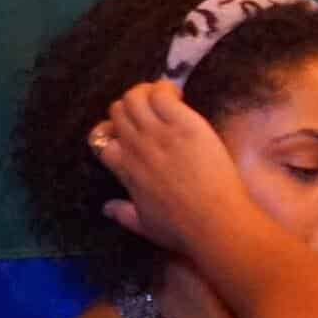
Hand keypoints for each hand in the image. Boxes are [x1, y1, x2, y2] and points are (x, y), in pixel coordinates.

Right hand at [88, 81, 258, 251]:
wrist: (215, 221)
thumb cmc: (183, 228)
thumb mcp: (145, 226)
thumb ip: (124, 215)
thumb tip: (107, 208)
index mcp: (125, 170)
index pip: (102, 140)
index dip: (113, 132)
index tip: (132, 133)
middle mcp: (136, 148)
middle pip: (118, 112)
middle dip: (132, 107)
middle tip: (155, 110)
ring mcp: (159, 134)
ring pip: (134, 97)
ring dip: (146, 92)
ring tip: (166, 98)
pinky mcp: (184, 124)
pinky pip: (162, 94)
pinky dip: (166, 88)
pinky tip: (179, 95)